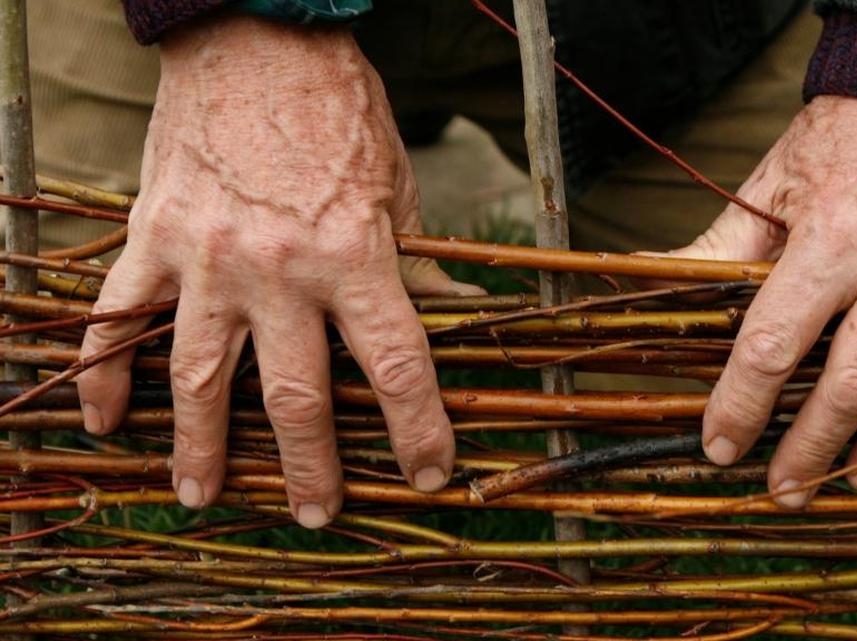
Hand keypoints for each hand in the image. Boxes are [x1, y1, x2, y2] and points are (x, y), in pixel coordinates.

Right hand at [76, 16, 481, 527]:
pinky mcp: (155, 237)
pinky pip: (119, 318)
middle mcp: (279, 269)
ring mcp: (207, 258)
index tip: (429, 473)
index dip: (417, 428)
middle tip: (314, 514)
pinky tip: (105, 423)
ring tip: (201, 496)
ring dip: (200, 446)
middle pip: (295, 395)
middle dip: (308, 466)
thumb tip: (456, 315)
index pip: (395, 365)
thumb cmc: (336, 109)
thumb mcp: (398, 185)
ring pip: (199, 377)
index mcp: (353, 254)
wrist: (256, 38)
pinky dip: (104, 374)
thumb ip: (416, 260)